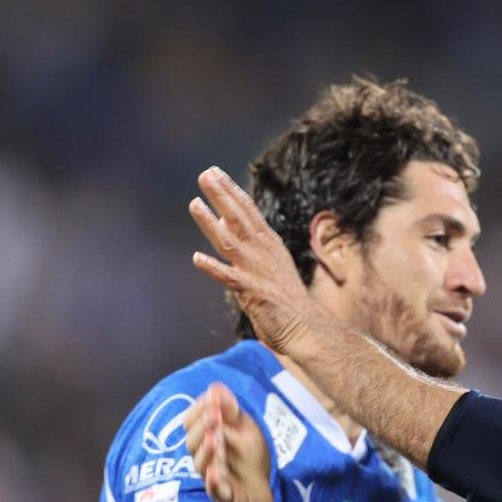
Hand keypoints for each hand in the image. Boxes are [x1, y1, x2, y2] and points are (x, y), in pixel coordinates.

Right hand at [184, 382, 273, 501]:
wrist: (258, 496)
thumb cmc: (248, 460)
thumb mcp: (245, 430)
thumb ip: (231, 411)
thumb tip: (215, 386)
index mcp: (206, 440)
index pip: (191, 423)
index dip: (199, 409)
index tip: (214, 398)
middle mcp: (204, 458)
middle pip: (192, 442)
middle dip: (203, 427)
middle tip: (215, 415)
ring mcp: (213, 478)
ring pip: (202, 464)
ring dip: (208, 450)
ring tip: (217, 438)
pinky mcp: (225, 496)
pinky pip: (215, 490)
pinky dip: (214, 482)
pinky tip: (216, 473)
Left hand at [190, 166, 326, 353]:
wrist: (307, 328)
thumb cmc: (287, 300)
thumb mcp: (270, 265)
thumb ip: (249, 245)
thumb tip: (226, 225)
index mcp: (269, 245)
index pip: (248, 212)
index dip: (231, 191)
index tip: (215, 173)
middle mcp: (263, 253)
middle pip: (239, 219)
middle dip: (222, 196)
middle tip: (206, 175)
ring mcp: (257, 272)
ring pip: (230, 242)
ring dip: (211, 224)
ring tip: (194, 204)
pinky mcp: (253, 293)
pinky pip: (230, 279)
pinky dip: (214, 268)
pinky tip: (197, 259)